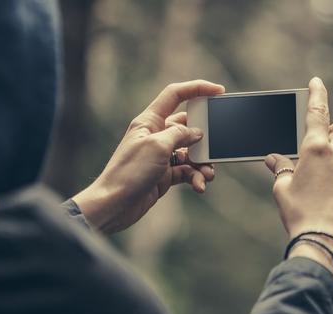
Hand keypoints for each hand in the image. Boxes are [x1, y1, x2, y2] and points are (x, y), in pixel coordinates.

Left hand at [72, 80, 224, 232]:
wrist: (114, 205)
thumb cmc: (129, 172)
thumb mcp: (158, 146)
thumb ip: (180, 134)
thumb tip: (197, 133)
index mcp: (149, 121)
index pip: (175, 95)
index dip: (197, 88)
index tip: (218, 91)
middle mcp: (156, 135)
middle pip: (188, 126)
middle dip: (205, 137)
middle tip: (217, 145)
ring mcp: (161, 155)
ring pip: (191, 152)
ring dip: (203, 162)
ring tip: (208, 174)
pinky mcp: (165, 174)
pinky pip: (188, 171)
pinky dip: (196, 177)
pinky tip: (200, 185)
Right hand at [265, 77, 332, 277]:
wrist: (323, 237)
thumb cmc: (298, 211)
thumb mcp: (282, 187)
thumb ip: (280, 167)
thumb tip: (273, 159)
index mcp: (315, 148)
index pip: (317, 112)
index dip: (317, 94)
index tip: (317, 81)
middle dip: (328, 128)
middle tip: (313, 140)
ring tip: (320, 160)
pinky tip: (329, 177)